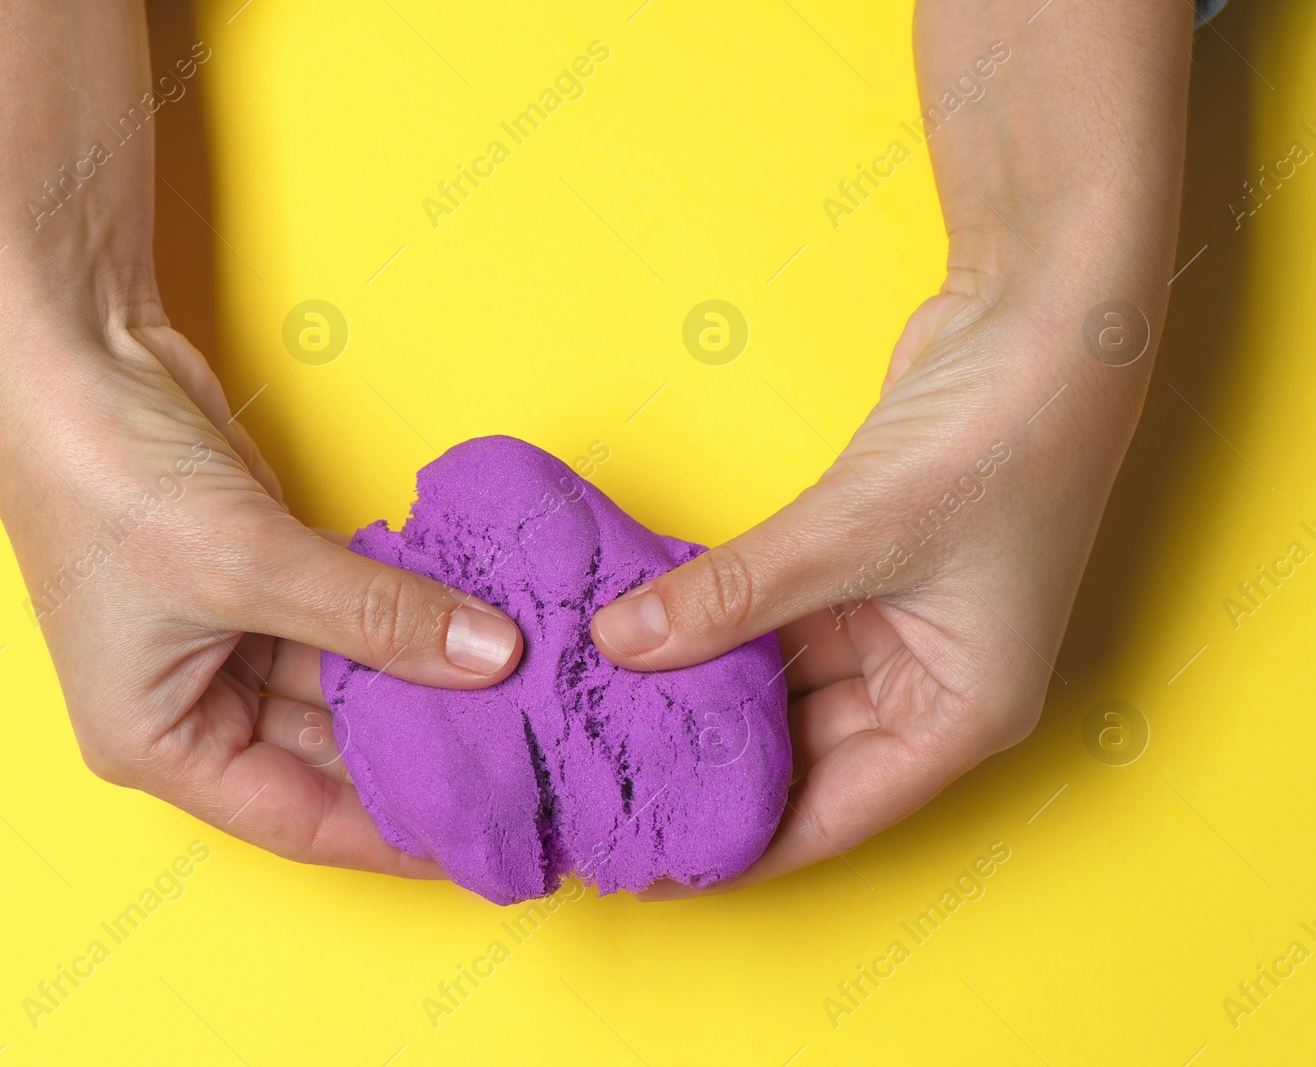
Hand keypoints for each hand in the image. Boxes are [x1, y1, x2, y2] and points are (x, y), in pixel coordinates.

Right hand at [0, 323, 522, 875]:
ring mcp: (226, 639)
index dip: (391, 837)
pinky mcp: (260, 578)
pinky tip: (472, 629)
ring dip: (419, 678)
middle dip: (416, 750)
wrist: (72, 354)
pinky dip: (401, 619)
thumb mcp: (251, 564)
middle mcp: (189, 705)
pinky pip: (345, 620)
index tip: (481, 838)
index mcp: (156, 742)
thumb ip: (376, 617)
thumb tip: (493, 657)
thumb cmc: (109, 480)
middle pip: (325, 753)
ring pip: (344, 682)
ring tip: (514, 695)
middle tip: (520, 759)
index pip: (297, 818)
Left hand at [590, 288, 1149, 896]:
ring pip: (780, 684)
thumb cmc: (1000, 437)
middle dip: (709, 761)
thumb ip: (731, 596)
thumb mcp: (853, 533)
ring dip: (702, 687)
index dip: (742, 845)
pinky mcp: (862, 569)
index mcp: (962, 713)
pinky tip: (645, 634)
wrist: (1047, 315)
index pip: (834, 815)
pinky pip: (776, 619)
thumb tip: (620, 643)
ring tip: (606, 714)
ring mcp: (896, 624)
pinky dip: (717, 623)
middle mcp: (932, 682)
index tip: (653, 862)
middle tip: (607, 777)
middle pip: (802, 754)